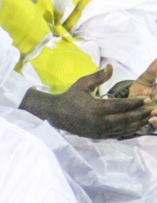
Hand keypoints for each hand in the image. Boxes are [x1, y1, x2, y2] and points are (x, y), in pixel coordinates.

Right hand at [24, 65, 154, 138]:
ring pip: (124, 128)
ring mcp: (99, 130)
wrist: (56, 114)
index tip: (147, 99)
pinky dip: (130, 130)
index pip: (120, 106)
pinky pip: (118, 133)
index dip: (135, 103)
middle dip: (141, 114)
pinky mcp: (99, 135)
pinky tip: (137, 125)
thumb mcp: (82, 84)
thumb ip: (98, 77)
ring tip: (149, 117)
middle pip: (125, 119)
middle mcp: (99, 121)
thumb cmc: (70, 96)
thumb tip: (111, 67)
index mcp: (95, 108)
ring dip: (138, 123)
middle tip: (153, 109)